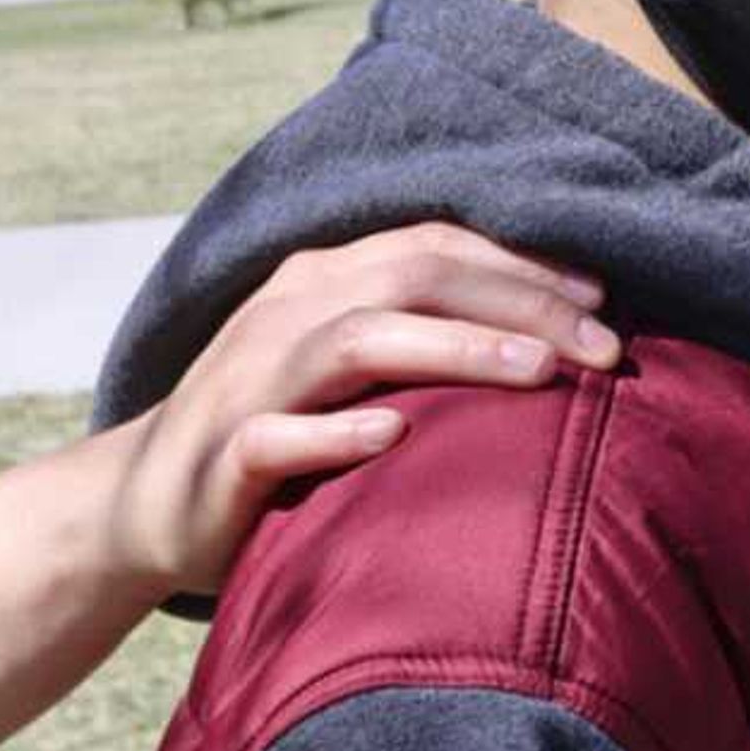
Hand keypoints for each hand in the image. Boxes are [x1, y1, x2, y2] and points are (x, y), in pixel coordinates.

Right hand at [98, 226, 618, 592]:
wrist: (143, 503)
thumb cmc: (280, 431)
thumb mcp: (348, 367)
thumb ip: (423, 338)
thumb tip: (554, 335)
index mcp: (322, 282)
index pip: (435, 247)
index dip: (523, 265)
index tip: (606, 298)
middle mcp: (287, 314)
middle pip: (413, 277)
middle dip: (519, 303)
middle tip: (605, 346)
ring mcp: (250, 382)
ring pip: (356, 340)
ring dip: (453, 349)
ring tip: (537, 371)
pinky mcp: (223, 457)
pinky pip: (277, 437)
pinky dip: (336, 433)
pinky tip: (395, 436)